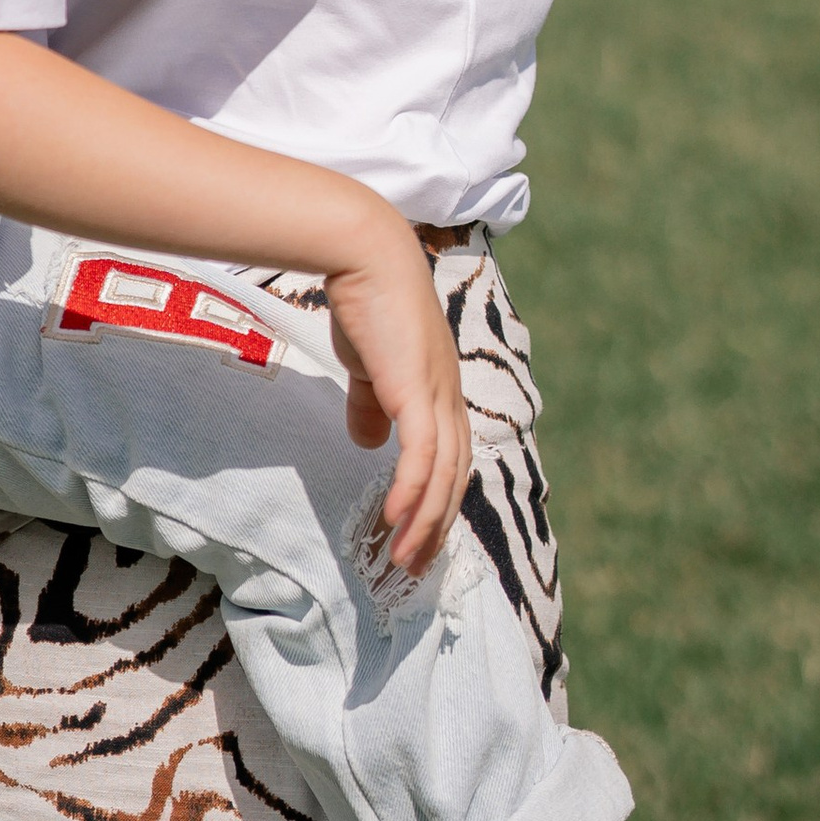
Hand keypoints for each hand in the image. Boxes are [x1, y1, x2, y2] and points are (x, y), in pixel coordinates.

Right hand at [321, 222, 470, 580]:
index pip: (450, 458)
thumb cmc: (364, 300)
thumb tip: (369, 444)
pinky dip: (412, 492)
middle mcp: (448, 396)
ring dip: (425, 522)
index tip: (417, 536)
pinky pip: (421, 456)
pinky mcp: (416, 391)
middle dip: (437, 526)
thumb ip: (371, 403)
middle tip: (416, 567)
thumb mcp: (367, 363)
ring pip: (443, 475)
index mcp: (439, 390)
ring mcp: (437, 394)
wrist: (365, 253)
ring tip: (404, 559)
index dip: (437, 500)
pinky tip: (396, 520)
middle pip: (455, 477)